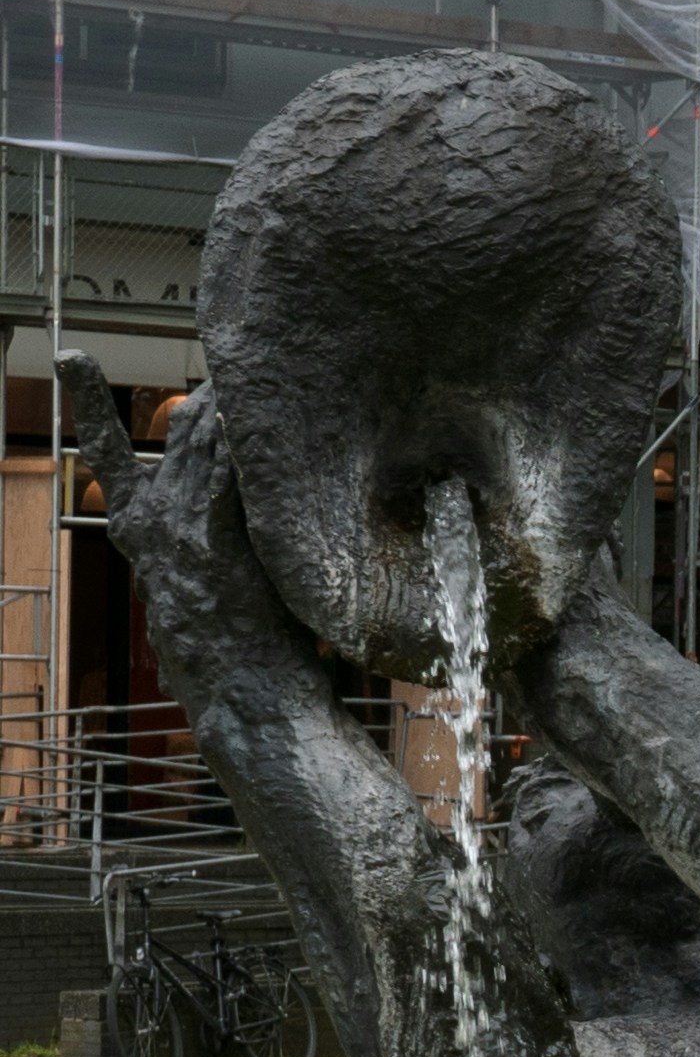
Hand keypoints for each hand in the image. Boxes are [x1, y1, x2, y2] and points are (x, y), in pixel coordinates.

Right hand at [71, 358, 299, 673]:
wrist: (240, 698)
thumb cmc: (232, 651)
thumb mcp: (195, 587)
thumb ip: (196, 544)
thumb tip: (225, 520)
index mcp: (139, 532)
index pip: (104, 451)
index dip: (85, 400)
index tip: (69, 357)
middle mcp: (150, 522)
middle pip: (180, 431)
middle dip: (216, 395)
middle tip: (249, 365)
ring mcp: (180, 528)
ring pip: (208, 441)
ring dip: (241, 407)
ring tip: (274, 376)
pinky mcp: (214, 539)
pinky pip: (235, 470)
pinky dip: (252, 439)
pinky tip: (272, 412)